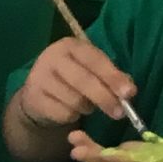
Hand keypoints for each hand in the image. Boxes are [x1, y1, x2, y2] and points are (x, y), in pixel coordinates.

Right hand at [16, 37, 135, 128]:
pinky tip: (70, 109)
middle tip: (120, 113)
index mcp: (70, 46)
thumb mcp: (93, 70)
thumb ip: (112, 77)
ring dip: (87, 108)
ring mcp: (39, 78)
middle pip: (84, 81)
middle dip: (105, 98)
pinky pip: (63, 113)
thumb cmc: (74, 76)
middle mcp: (51, 58)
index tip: (129, 93)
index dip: (113, 77)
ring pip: (75, 100)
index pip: (95, 60)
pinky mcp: (33, 98)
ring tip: (87, 105)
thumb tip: (128, 92)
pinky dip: (73, 115)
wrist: (38, 90)